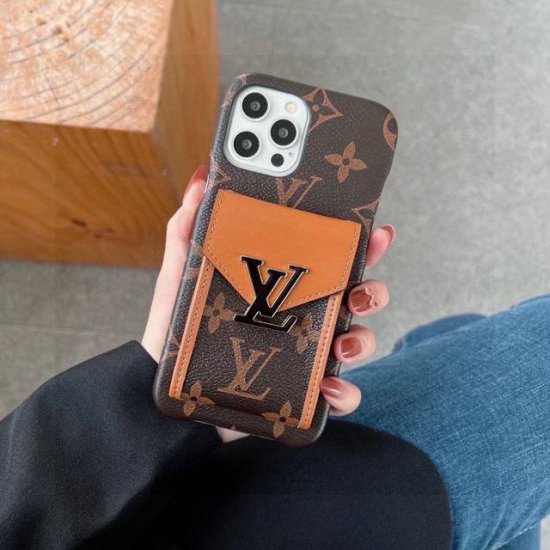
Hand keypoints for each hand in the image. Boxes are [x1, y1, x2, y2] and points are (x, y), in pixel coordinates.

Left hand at [142, 166, 394, 441]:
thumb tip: (200, 179)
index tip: (377, 232)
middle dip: (373, 292)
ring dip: (363, 341)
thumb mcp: (182, 275)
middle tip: (358, 293)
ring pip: (358, 343)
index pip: (330, 261)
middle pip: (357, 299)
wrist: (167, 388)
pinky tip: (326, 387)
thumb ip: (189, 229)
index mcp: (284, 287)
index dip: (361, 247)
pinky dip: (344, 393)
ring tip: (340, 345)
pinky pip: (341, 395)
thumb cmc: (179, 331)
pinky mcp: (302, 394)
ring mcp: (306, 356)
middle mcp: (302, 317)